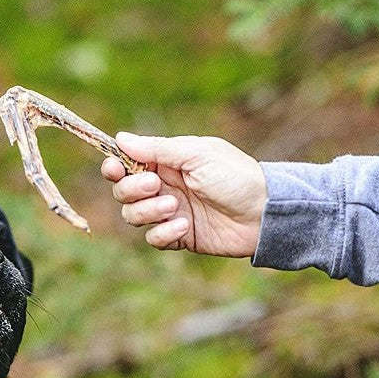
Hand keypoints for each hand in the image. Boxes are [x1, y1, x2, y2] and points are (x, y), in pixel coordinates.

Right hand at [101, 132, 266, 256]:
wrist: (264, 212)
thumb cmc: (235, 176)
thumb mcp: (196, 155)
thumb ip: (157, 149)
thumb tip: (121, 138)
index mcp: (166, 163)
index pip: (127, 164)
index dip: (115, 167)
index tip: (115, 169)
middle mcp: (164, 187)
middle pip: (123, 192)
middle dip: (132, 189)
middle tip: (156, 186)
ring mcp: (170, 213)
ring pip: (133, 216)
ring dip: (149, 211)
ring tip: (176, 207)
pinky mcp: (178, 236)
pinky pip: (153, 238)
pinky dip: (163, 233)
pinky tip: (185, 226)